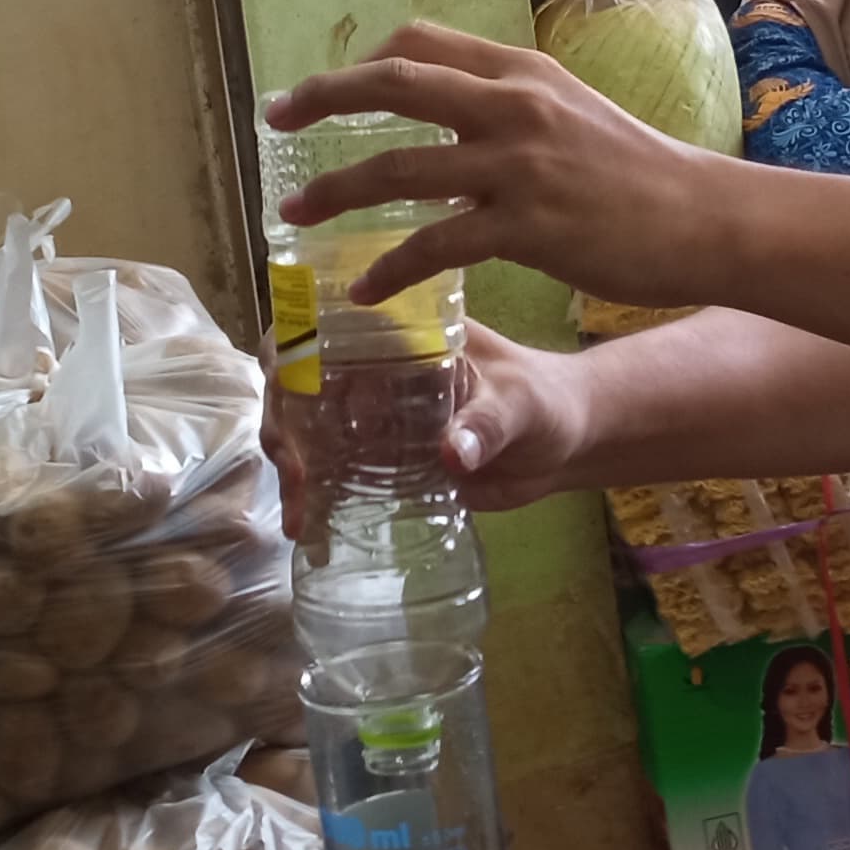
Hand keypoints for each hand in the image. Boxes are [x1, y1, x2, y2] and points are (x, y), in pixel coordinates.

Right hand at [263, 328, 577, 539]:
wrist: (566, 445)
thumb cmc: (546, 401)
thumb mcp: (522, 403)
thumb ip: (489, 423)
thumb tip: (453, 454)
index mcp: (400, 333)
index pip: (324, 322)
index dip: (287, 348)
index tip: (283, 390)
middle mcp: (374, 369)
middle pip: (300, 382)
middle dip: (284, 424)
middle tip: (296, 473)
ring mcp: (373, 416)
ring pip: (307, 429)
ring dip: (292, 467)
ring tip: (299, 515)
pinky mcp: (382, 459)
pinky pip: (334, 470)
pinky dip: (313, 495)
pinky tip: (307, 528)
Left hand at [267, 24, 743, 311]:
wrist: (703, 219)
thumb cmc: (638, 174)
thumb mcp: (571, 115)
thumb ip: (509, 111)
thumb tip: (451, 124)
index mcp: (520, 72)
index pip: (420, 43)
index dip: (361, 62)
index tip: (325, 89)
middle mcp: (513, 105)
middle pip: (392, 83)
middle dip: (322, 99)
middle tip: (275, 121)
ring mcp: (518, 165)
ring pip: (398, 168)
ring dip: (335, 192)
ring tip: (295, 217)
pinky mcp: (527, 227)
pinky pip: (435, 247)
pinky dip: (390, 270)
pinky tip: (365, 291)